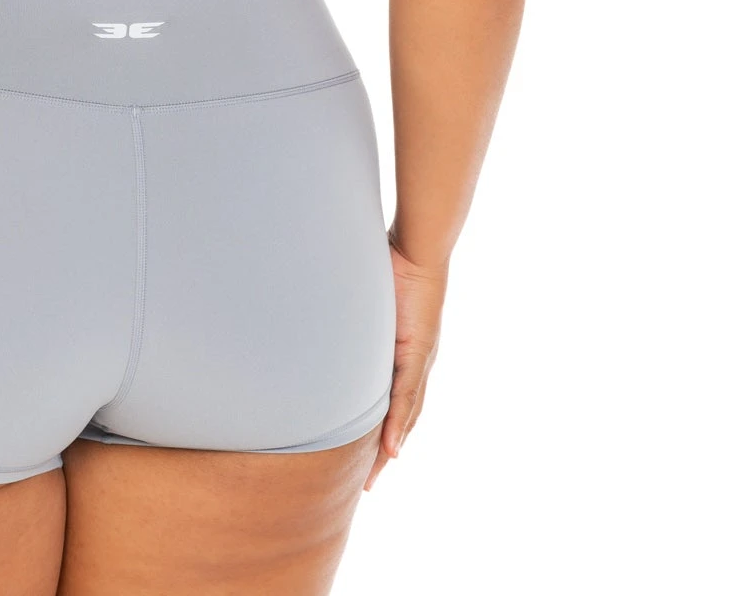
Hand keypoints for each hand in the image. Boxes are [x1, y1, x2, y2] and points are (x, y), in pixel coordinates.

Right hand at [363, 241, 446, 491]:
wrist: (417, 247)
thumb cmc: (388, 263)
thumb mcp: (362, 300)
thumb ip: (345, 316)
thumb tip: (313, 313)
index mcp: (396, 352)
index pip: (387, 400)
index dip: (376, 429)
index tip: (360, 456)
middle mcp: (410, 363)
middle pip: (398, 418)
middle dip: (382, 452)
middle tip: (367, 484)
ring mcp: (417, 360)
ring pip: (405, 416)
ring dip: (389, 447)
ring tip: (375, 477)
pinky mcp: (418, 352)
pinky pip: (407, 396)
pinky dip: (399, 424)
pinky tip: (392, 450)